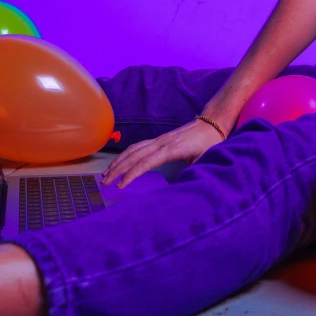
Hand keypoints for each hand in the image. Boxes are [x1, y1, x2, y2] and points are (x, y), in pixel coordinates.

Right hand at [101, 119, 224, 188]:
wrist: (211, 125)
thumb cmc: (209, 144)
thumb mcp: (203, 161)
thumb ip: (191, 174)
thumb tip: (180, 190)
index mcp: (171, 150)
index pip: (146, 163)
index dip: (131, 174)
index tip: (120, 185)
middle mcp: (161, 143)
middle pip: (134, 155)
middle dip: (117, 168)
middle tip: (104, 182)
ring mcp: (159, 140)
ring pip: (133, 149)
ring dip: (118, 161)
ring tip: (106, 173)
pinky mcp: (159, 140)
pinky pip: (138, 146)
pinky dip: (126, 154)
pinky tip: (120, 161)